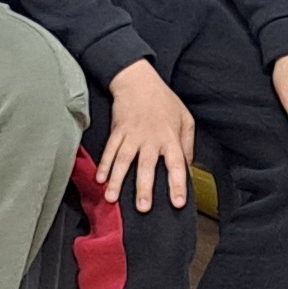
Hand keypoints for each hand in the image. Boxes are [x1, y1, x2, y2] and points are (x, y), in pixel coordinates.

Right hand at [99, 62, 197, 211]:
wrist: (138, 80)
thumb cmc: (164, 101)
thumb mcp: (185, 119)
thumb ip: (188, 145)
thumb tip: (188, 167)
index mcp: (170, 137)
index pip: (176, 164)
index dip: (177, 184)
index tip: (177, 203)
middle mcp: (150, 138)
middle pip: (147, 166)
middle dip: (144, 187)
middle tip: (143, 208)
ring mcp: (132, 135)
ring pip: (123, 160)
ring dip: (117, 180)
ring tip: (111, 198)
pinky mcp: (117, 131)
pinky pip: (109, 150)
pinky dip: (103, 165)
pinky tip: (99, 180)